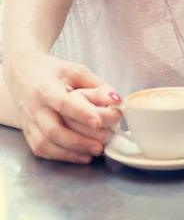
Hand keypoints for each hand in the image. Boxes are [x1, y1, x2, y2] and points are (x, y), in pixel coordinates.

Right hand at [5, 51, 120, 162]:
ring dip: (72, 152)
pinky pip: (42, 150)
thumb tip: (116, 100)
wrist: (23, 73)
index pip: (63, 103)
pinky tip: (80, 156)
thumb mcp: (75, 70)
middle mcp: (35, 107)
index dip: (81, 114)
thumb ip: (96, 84)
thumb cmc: (52, 71)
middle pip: (54, 130)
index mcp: (46, 88)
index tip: (99, 122)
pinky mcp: (28, 134)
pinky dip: (62, 156)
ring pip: (47, 144)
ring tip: (95, 151)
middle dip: (79, 140)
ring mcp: (29, 122)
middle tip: (103, 142)